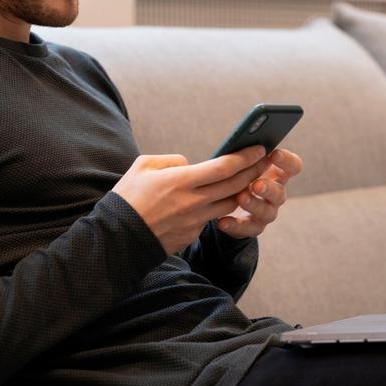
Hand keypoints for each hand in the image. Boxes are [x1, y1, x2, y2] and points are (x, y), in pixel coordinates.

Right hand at [113, 146, 271, 253]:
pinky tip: (225, 197)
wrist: (118, 238)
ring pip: (229, 203)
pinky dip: (220, 206)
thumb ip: (172, 161)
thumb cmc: (128, 197)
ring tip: (252, 178)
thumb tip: (192, 165)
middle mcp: (193, 202)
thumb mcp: (143, 166)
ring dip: (243, 190)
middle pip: (235, 185)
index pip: (224, 167)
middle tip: (267, 160)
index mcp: (181, 181)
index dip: (245, 157)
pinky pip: (212, 217)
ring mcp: (195, 221)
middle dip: (254, 171)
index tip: (260, 147)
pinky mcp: (192, 234)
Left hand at [217, 148, 302, 238]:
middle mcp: (275, 195)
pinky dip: (235, 225)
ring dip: (254, 205)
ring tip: (240, 198)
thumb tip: (236, 147)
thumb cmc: (237, 176)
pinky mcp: (252, 227)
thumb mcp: (242, 165)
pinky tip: (222, 221)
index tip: (274, 154)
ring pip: (266, 212)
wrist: (226, 204)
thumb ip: (244, 157)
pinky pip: (246, 229)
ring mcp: (266, 212)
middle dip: (269, 188)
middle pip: (279, 192)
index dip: (287, 161)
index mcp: (276, 175)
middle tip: (257, 184)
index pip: (293, 167)